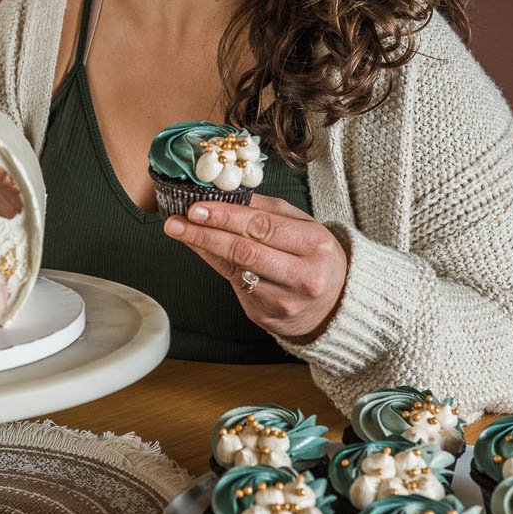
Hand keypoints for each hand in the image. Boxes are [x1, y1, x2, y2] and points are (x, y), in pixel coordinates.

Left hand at [163, 193, 349, 340]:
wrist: (336, 305)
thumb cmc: (315, 256)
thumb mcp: (304, 226)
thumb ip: (267, 210)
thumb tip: (225, 195)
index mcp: (316, 246)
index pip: (262, 227)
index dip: (225, 217)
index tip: (196, 208)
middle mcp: (303, 277)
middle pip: (245, 252)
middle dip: (205, 234)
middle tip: (176, 222)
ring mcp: (284, 302)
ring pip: (235, 271)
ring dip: (203, 249)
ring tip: (180, 231)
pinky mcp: (268, 318)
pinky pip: (234, 287)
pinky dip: (216, 266)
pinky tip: (202, 251)